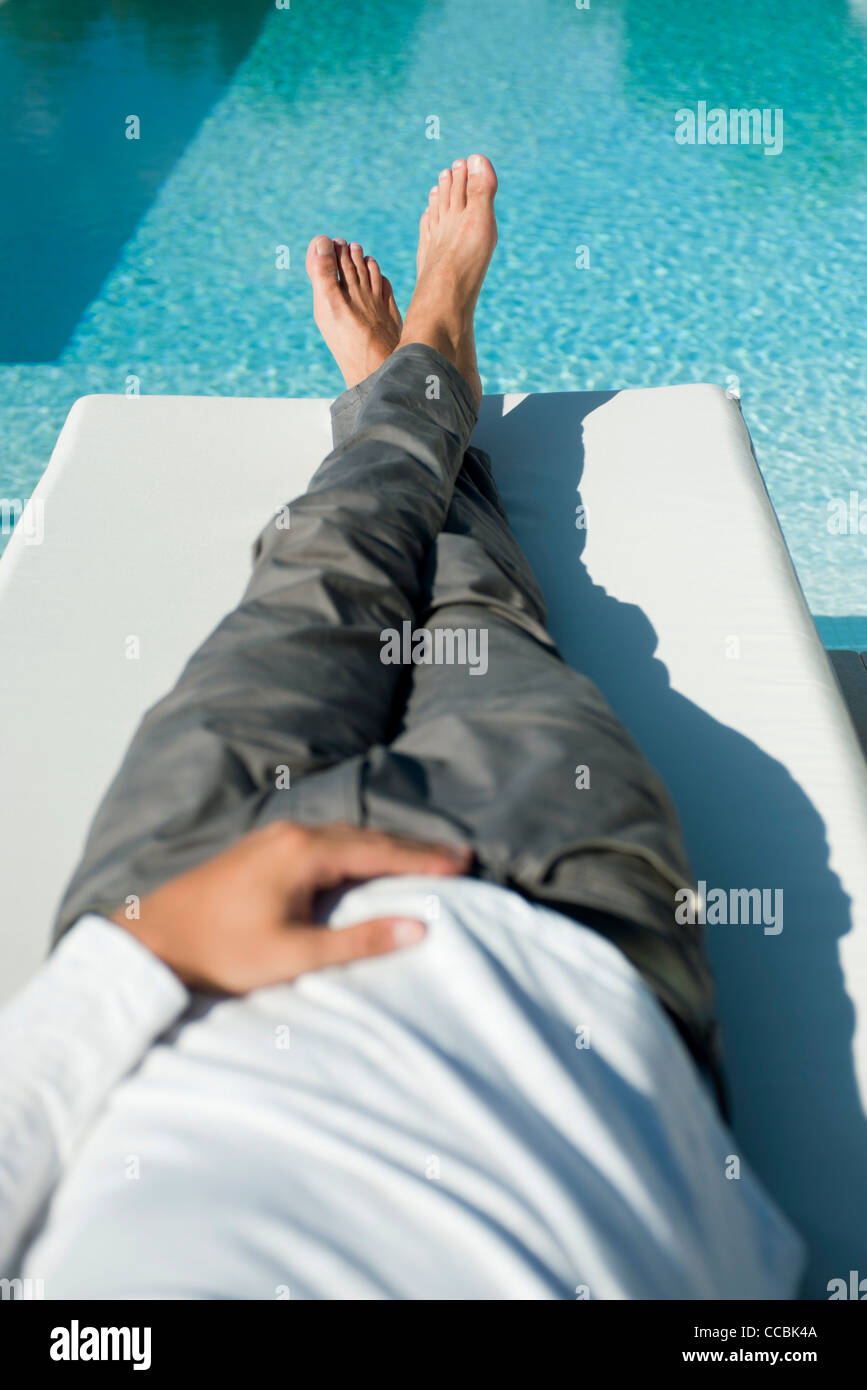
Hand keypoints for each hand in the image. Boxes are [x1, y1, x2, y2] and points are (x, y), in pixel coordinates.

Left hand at [109, 821, 471, 992]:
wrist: (153, 939)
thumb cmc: (221, 952)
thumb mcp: (294, 954)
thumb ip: (359, 941)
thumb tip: (419, 927)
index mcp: (304, 852)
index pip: (379, 850)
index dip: (423, 858)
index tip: (463, 862)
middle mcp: (292, 834)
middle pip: (366, 836)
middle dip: (412, 848)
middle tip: (456, 858)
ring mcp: (274, 838)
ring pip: (344, 837)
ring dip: (384, 848)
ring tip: (422, 860)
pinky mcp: (261, 850)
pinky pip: (324, 842)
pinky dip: (356, 850)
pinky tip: (365, 863)